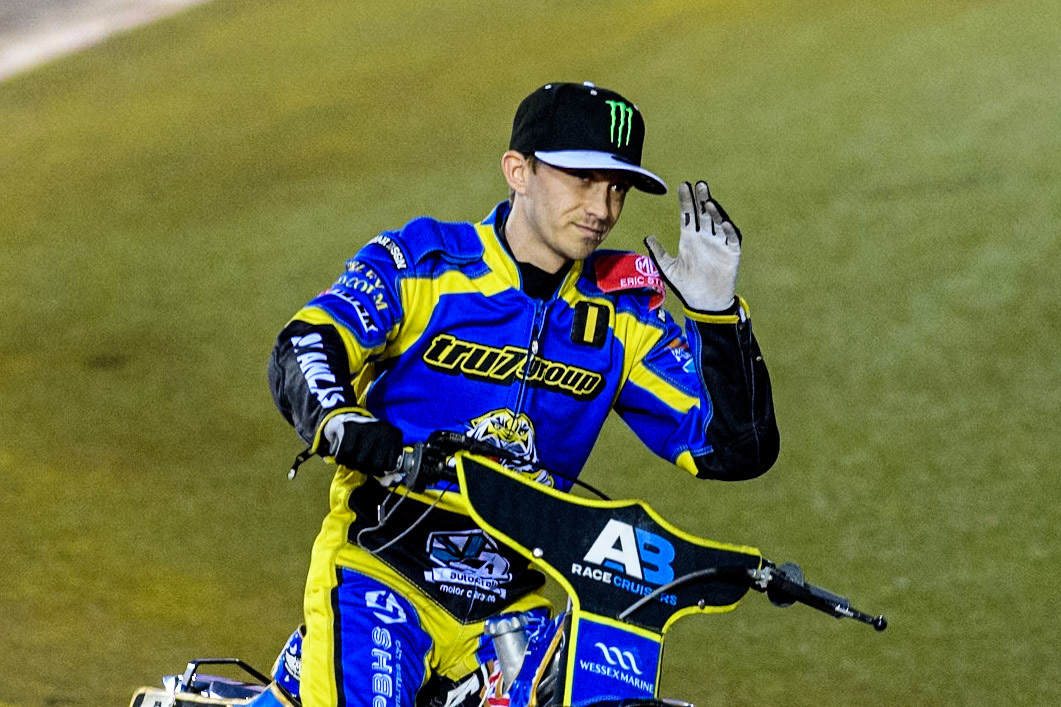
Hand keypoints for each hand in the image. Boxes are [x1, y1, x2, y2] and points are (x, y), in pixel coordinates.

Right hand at [322, 412, 402, 474]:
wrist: (343, 419)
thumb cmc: (364, 443)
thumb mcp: (379, 456)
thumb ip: (387, 474)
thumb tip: (393, 481)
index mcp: (395, 435)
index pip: (390, 466)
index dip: (378, 469)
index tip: (372, 460)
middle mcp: (384, 429)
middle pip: (375, 465)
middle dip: (364, 468)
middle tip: (359, 458)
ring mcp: (368, 427)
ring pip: (359, 462)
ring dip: (351, 464)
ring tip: (351, 454)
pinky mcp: (350, 427)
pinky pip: (344, 455)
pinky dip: (340, 459)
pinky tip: (342, 451)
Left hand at [645, 181, 741, 311]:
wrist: (704, 303)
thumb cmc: (687, 285)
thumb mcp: (669, 269)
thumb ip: (659, 253)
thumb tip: (647, 237)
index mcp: (689, 238)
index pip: (687, 214)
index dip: (685, 201)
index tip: (682, 186)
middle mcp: (705, 237)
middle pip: (703, 214)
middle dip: (701, 199)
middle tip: (699, 185)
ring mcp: (719, 243)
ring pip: (717, 223)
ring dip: (714, 212)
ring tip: (708, 202)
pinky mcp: (731, 253)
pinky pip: (731, 239)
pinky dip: (728, 231)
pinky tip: (724, 223)